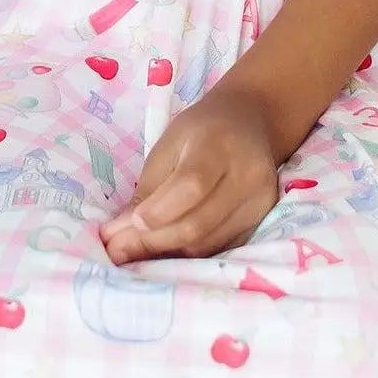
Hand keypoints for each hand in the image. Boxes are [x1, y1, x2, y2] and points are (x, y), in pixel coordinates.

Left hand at [100, 81, 278, 263]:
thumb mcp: (167, 145)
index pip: (191, 186)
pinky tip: (166, 250)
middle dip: (154, 241)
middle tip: (119, 250)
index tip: (127, 225)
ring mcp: (260, 201)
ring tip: (136, 252)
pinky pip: (220, 248)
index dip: (159, 212)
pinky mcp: (261, 220)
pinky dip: (189, 253)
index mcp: (218, 144)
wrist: (248, 123)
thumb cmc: (200, 131)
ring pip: (208, 243)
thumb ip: (146, 190)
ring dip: (167, 253)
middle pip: (199, 223)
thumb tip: (116, 235)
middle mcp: (248, 174)